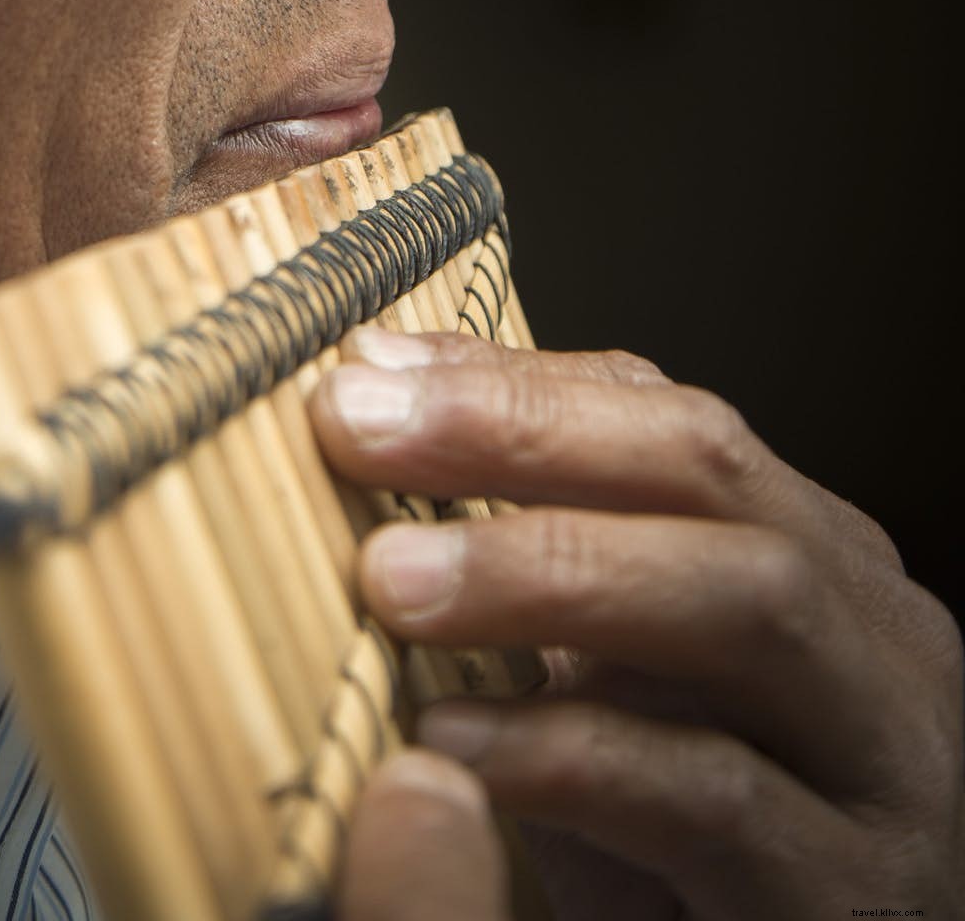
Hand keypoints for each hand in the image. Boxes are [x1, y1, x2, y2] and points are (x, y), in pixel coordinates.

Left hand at [309, 327, 963, 919]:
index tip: (363, 375)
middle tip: (357, 430)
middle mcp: (875, 640)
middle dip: (522, 432)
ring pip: (743, 603)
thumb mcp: (615, 699)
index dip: (512, 383)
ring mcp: (887, 764)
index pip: (671, 422)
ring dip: (548, 570)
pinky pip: (713, 793)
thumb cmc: (692, 868)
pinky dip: (569, 752)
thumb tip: (369, 422)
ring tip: (392, 577)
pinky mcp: (857, 897)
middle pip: (710, 471)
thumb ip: (538, 576)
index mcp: (822, 566)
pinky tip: (451, 742)